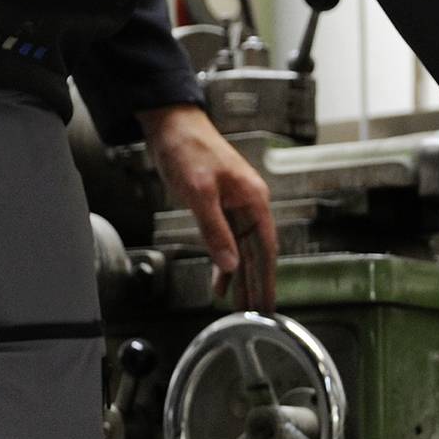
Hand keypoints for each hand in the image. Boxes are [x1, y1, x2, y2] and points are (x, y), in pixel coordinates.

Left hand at [139, 104, 278, 307]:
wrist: (171, 123)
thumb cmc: (188, 149)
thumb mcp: (199, 192)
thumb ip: (215, 231)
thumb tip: (231, 266)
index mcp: (253, 200)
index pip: (266, 249)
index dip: (267, 279)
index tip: (268, 304)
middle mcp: (249, 206)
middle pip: (256, 254)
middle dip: (256, 285)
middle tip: (258, 314)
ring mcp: (234, 207)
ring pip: (241, 250)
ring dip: (240, 278)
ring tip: (240, 306)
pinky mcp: (218, 206)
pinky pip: (226, 240)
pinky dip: (223, 262)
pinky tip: (221, 281)